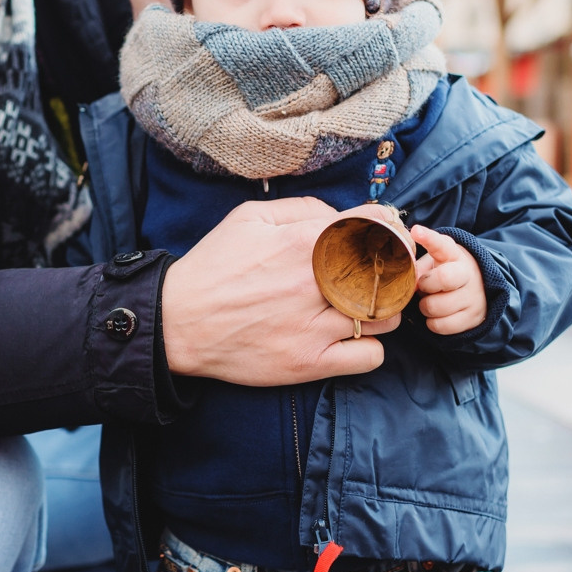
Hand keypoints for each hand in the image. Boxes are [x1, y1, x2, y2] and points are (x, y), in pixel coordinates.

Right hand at [161, 197, 400, 384]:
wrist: (178, 322)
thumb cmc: (214, 267)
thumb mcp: (249, 217)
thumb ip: (302, 208)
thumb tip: (342, 215)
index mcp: (304, 242)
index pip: (379, 226)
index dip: (390, 230)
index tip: (384, 239)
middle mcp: (315, 284)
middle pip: (390, 272)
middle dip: (393, 270)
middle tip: (381, 275)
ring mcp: (314, 327)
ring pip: (386, 317)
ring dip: (383, 310)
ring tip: (362, 307)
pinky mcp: (309, 363)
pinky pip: (370, 357)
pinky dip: (370, 348)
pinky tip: (351, 339)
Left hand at [410, 225, 486, 333]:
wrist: (477, 292)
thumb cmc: (445, 273)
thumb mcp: (435, 263)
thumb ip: (419, 267)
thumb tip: (406, 279)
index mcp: (453, 255)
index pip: (441, 244)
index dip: (428, 238)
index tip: (416, 231)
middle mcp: (467, 274)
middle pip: (443, 279)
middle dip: (426, 285)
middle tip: (425, 286)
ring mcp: (472, 297)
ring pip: (436, 307)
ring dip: (425, 306)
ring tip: (431, 300)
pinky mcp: (472, 318)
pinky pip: (440, 325)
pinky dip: (432, 322)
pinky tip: (438, 314)